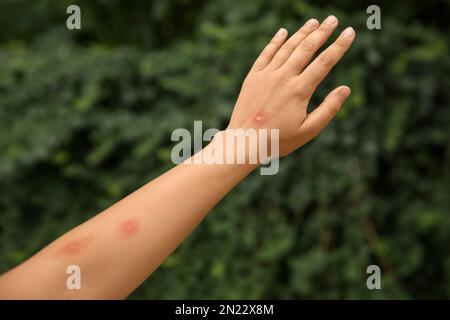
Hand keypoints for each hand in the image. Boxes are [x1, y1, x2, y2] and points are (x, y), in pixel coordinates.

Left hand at [227, 16, 354, 156]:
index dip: (339, 46)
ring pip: (287, 48)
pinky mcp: (253, 77)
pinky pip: (266, 54)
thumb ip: (328, 109)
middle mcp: (283, 78)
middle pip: (307, 48)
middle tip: (333, 19)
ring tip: (314, 22)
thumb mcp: (308, 130)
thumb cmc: (278, 140)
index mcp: (299, 90)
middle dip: (322, 32)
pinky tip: (283, 32)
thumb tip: (346, 89)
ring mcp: (266, 75)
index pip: (324, 62)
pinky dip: (275, 41)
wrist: (244, 142)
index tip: (350, 32)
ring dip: (302, 33)